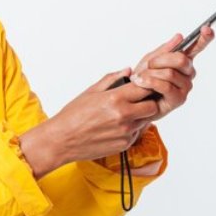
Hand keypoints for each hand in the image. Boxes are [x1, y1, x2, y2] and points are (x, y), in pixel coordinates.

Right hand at [18, 68, 158, 178]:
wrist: (62, 139)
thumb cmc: (73, 115)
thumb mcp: (91, 91)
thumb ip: (112, 79)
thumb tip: (127, 70)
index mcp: (115, 98)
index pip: (145, 87)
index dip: (146, 85)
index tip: (142, 85)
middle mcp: (123, 116)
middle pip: (152, 106)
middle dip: (148, 102)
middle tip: (138, 100)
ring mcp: (125, 132)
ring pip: (146, 120)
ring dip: (140, 116)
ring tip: (124, 114)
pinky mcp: (124, 144)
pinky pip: (136, 133)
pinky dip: (131, 129)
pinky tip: (116, 126)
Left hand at [129, 24, 214, 121]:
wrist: (133, 98)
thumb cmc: (143, 77)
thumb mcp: (150, 60)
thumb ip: (165, 49)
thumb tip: (180, 36)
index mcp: (183, 60)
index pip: (196, 47)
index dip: (204, 38)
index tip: (207, 28)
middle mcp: (188, 73)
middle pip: (181, 59)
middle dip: (160, 60)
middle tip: (148, 65)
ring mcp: (185, 87)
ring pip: (170, 73)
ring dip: (151, 74)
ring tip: (139, 78)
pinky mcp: (179, 99)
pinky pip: (165, 86)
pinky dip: (150, 82)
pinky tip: (141, 83)